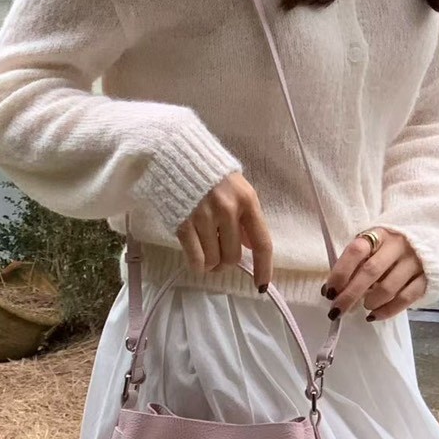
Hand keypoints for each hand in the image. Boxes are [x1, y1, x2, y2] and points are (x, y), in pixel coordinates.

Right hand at [176, 173, 273, 290]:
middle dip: (227, 262)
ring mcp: (204, 217)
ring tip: (207, 252)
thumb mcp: (237, 188)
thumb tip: (253, 245)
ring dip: (211, 264)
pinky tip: (197, 259)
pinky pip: (195, 259)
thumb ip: (246, 216)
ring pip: (213, 260)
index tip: (261, 285)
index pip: (262, 242)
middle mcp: (228, 210)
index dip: (263, 268)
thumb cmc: (208, 172)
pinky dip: (197, 265)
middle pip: (233, 256)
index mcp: (247, 201)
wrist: (174, 153)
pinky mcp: (183, 224)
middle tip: (220, 256)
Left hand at [326, 228, 426, 320]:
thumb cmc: (390, 250)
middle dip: (350, 295)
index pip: (356, 251)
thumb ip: (354, 265)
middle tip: (337, 310)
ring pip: (388, 288)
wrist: (429, 242)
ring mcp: (414, 261)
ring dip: (370, 302)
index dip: (340, 272)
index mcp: (379, 234)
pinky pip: (405, 299)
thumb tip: (330, 291)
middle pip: (370, 272)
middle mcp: (398, 245)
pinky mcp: (426, 278)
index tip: (329, 292)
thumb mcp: (372, 248)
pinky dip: (387, 311)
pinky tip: (374, 315)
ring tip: (365, 306)